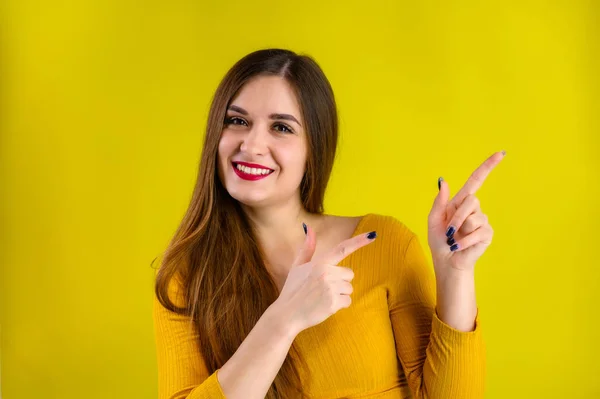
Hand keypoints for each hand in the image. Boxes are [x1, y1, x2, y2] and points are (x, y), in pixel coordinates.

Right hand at [274, 224, 376, 334]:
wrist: (287, 315)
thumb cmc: (292, 290)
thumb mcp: (297, 266)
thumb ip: (307, 248)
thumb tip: (308, 227)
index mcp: (319, 263)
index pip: (342, 248)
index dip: (359, 241)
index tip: (373, 234)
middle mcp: (326, 273)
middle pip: (349, 273)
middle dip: (340, 281)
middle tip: (323, 288)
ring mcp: (330, 288)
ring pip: (349, 288)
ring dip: (340, 294)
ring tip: (322, 298)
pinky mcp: (333, 302)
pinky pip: (348, 301)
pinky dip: (339, 305)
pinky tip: (325, 306)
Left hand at [428, 151, 505, 273]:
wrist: (446, 261)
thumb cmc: (439, 241)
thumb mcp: (433, 219)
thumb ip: (439, 201)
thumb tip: (444, 181)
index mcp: (460, 202)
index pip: (476, 180)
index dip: (488, 167)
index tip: (501, 154)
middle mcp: (474, 209)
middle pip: (472, 200)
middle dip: (457, 216)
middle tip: (449, 230)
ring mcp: (482, 221)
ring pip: (474, 217)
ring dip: (460, 229)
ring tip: (455, 239)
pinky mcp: (487, 233)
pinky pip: (478, 231)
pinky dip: (465, 240)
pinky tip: (460, 246)